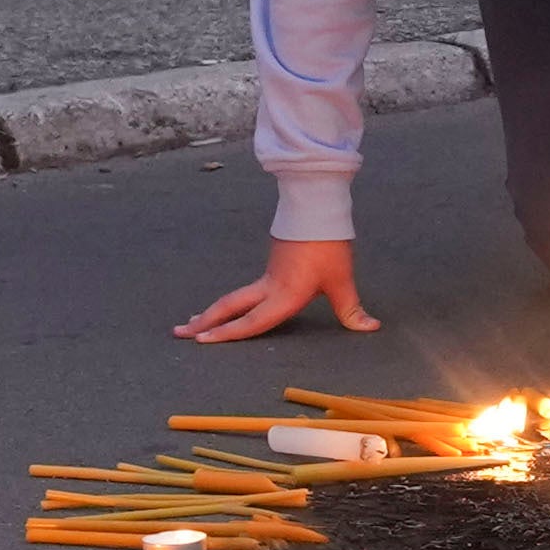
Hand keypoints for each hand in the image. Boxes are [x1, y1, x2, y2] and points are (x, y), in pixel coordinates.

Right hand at [179, 237, 369, 343]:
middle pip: (229, 307)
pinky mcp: (272, 265)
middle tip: (179, 332)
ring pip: (234, 298)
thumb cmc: (328, 246)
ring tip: (194, 322)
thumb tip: (371, 328)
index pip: (251, 321)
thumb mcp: (342, 281)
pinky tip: (227, 308)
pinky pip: (246, 290)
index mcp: (284, 295)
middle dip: (204, 322)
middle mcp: (269, 287)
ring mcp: (268, 274)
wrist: (318, 208)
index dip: (226, 333)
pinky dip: (230, 302)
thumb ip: (352, 309)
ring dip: (213, 312)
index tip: (201, 341)